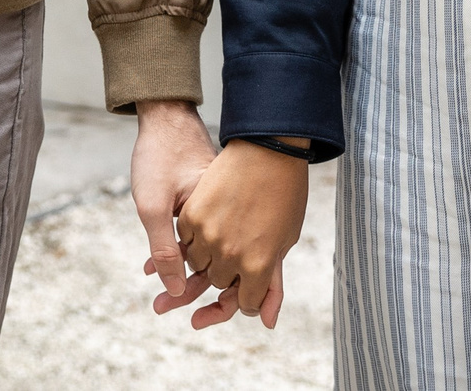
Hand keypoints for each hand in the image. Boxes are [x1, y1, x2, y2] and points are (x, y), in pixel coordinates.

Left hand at [130, 100, 218, 306]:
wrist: (164, 115)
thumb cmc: (159, 154)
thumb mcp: (153, 205)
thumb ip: (164, 248)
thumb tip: (175, 291)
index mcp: (224, 217)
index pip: (235, 271)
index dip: (223, 301)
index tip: (198, 318)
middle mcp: (230, 216)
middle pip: (224, 269)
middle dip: (196, 294)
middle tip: (162, 311)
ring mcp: (222, 209)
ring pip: (211, 256)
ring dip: (186, 277)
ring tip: (158, 301)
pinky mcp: (210, 204)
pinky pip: (200, 239)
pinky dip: (181, 255)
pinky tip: (155, 268)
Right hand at [168, 138, 307, 329]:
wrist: (267, 148)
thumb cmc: (285, 194)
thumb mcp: (285, 241)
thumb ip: (272, 284)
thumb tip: (268, 322)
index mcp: (259, 265)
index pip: (246, 302)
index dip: (249, 293)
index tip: (252, 279)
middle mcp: (230, 255)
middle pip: (220, 283)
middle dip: (228, 272)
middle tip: (237, 245)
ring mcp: (208, 235)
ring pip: (199, 265)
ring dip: (207, 257)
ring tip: (222, 232)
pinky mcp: (192, 216)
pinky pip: (186, 241)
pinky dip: (192, 239)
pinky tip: (206, 225)